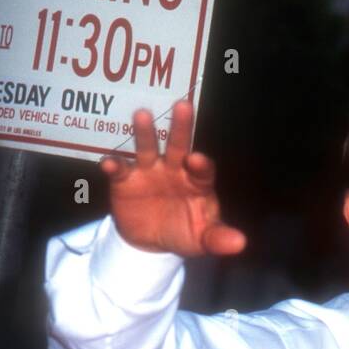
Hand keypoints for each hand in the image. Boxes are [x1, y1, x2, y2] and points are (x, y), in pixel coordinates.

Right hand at [101, 100, 246, 257]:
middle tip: (183, 105)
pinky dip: (113, 165)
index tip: (196, 160)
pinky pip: (120, 169)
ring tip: (142, 115)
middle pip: (179, 146)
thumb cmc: (184, 232)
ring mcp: (149, 171)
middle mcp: (174, 169)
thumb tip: (240, 243)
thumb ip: (218, 238)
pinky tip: (108, 162)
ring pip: (148, 148)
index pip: (202, 169)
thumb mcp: (202, 240)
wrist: (151, 242)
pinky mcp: (125, 179)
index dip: (200, 164)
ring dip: (145, 133)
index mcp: (197, 181)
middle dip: (181, 128)